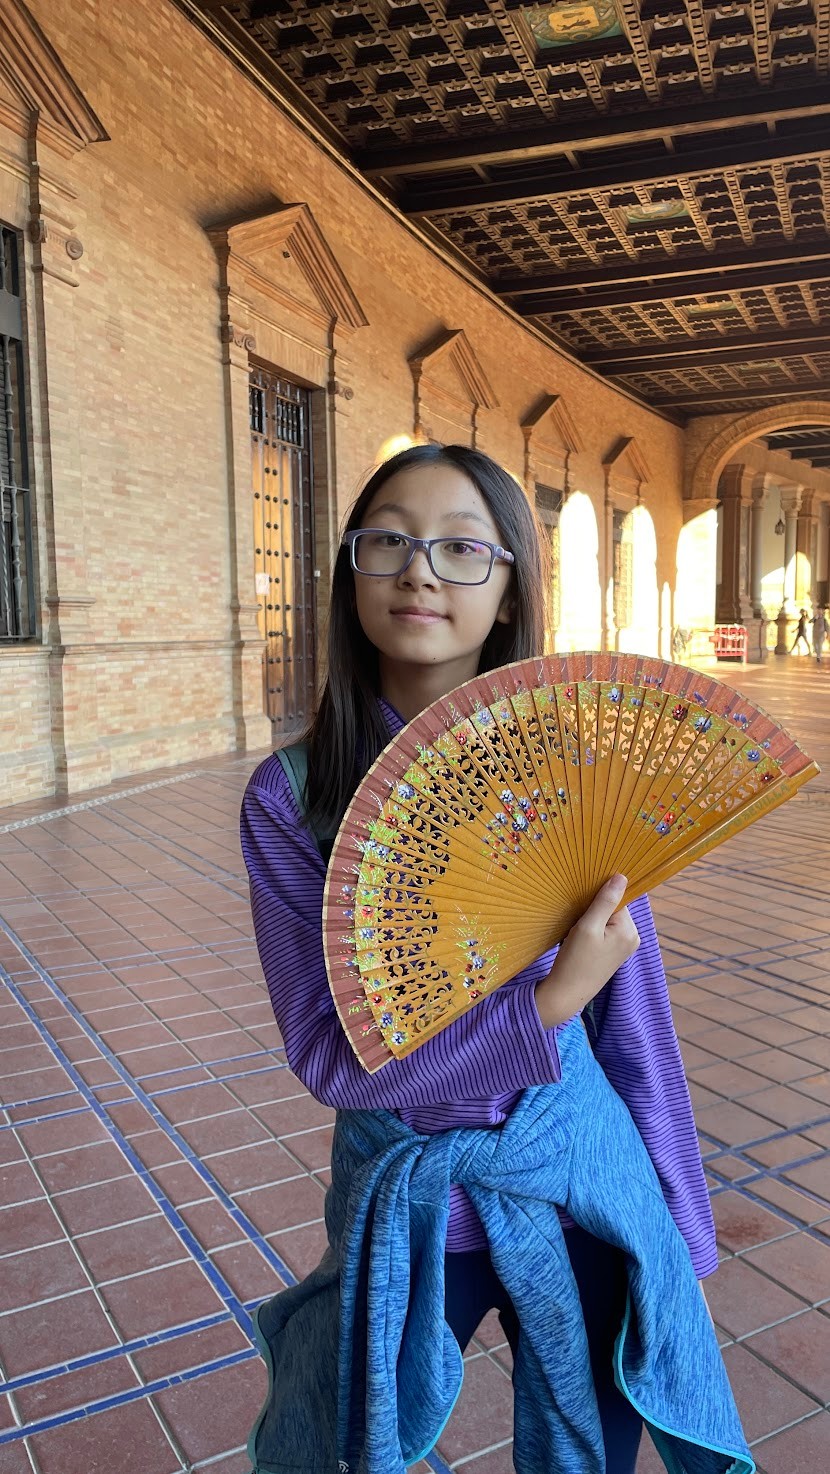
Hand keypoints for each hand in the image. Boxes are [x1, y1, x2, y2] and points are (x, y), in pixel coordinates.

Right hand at [534, 874, 639, 1029]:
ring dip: (590, 923)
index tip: (583, 910)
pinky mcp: (614, 954)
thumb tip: (621, 877)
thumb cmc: (576, 960)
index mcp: (630, 929)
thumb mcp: (588, 927)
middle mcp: (633, 937)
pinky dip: (591, 932)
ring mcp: (624, 947)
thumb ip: (605, 901)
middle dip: (593, 913)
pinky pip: (604, 932)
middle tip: (578, 926)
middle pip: (612, 910)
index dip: (597, 901)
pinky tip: (580, 943)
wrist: (568, 993)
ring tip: (578, 936)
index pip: (616, 900)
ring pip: (606, 921)